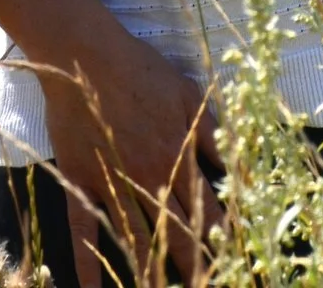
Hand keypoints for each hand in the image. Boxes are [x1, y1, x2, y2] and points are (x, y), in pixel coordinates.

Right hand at [36, 34, 221, 285]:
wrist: (87, 57)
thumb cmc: (142, 70)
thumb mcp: (189, 94)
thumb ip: (214, 133)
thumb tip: (241, 163)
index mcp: (180, 156)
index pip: (210, 208)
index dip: (224, 236)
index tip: (237, 259)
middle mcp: (150, 178)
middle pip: (179, 232)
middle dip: (197, 264)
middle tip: (211, 284)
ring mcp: (113, 183)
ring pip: (138, 238)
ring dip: (153, 270)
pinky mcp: (81, 182)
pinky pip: (83, 230)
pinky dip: (86, 265)